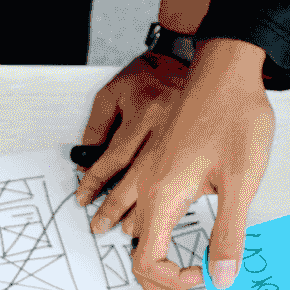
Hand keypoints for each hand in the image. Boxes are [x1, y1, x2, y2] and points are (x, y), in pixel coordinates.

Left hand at [75, 52, 189, 231]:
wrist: (205, 59)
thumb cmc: (152, 76)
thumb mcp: (114, 92)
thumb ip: (98, 126)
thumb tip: (85, 159)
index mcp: (144, 112)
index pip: (113, 157)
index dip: (95, 182)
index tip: (82, 199)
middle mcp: (168, 127)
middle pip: (137, 177)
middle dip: (116, 206)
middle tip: (101, 226)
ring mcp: (191, 139)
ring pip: (164, 183)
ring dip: (145, 212)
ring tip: (128, 230)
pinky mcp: (207, 149)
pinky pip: (189, 182)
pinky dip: (174, 201)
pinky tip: (164, 216)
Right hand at [86, 40, 272, 289]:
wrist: (226, 68)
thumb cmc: (235, 115)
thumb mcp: (241, 180)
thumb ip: (228, 233)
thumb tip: (220, 279)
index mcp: (163, 197)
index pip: (149, 263)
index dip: (174, 284)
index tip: (206, 281)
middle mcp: (147, 190)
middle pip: (135, 257)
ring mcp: (147, 176)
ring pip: (128, 233)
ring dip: (142, 264)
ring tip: (161, 288)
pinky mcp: (154, 164)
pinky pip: (132, 208)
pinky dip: (135, 232)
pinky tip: (139, 234)